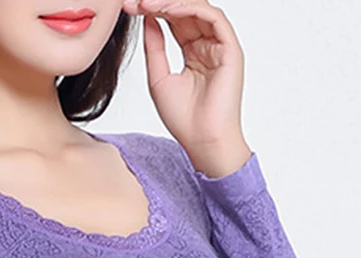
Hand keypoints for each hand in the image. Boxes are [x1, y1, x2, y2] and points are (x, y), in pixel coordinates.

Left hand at [120, 0, 250, 176]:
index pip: (174, 21)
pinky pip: (213, 17)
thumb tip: (147, 18)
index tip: (129, 7)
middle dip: (159, 2)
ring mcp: (221, 46)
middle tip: (135, 1)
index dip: (152, 10)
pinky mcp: (231, 49)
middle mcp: (208, 46)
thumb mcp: (159, 77)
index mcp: (194, 53)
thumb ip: (154, 47)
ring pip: (199, 8)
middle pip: (186, 10)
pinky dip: (190, 9)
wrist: (202, 141)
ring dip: (172, 2)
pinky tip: (168, 10)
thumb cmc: (184, 119)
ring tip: (147, 3)